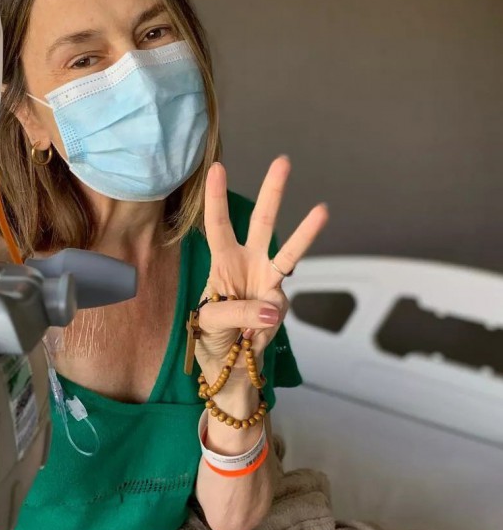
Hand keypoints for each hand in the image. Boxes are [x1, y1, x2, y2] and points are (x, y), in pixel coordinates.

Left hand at [194, 157, 328, 392]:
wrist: (228, 368)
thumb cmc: (210, 338)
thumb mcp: (207, 323)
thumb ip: (235, 313)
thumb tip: (271, 306)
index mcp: (221, 261)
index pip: (217, 225)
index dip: (217, 198)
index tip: (218, 168)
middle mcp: (247, 263)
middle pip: (261, 222)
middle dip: (272, 192)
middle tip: (283, 161)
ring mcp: (267, 281)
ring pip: (290, 251)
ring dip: (306, 231)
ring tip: (323, 210)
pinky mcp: (280, 304)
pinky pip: (279, 308)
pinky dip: (266, 323)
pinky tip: (250, 336)